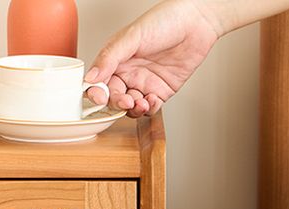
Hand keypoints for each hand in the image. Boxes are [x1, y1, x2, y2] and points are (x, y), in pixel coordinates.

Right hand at [85, 0, 220, 117]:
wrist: (198, 20)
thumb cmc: (166, 20)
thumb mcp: (132, 36)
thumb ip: (109, 58)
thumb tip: (90, 78)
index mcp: (116, 60)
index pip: (98, 83)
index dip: (96, 93)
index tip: (100, 97)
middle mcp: (128, 74)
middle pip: (113, 99)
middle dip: (117, 103)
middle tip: (126, 101)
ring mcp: (144, 83)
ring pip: (129, 107)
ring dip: (132, 109)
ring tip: (141, 101)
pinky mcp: (160, 91)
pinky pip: (149, 108)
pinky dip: (148, 109)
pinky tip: (152, 99)